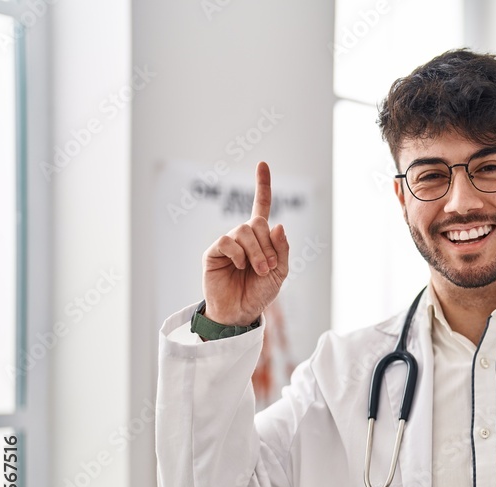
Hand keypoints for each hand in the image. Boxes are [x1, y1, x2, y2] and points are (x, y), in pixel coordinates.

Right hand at [202, 162, 288, 325]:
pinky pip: (227, 241)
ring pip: (243, 231)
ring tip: (258, 270)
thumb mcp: (280, 272)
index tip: (262, 164)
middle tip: (269, 267)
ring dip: (256, 252)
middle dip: (267, 245)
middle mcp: (243, 237)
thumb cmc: (260, 292)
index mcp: (261, 238)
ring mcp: (228, 244)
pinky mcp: (213, 252)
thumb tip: (278, 224)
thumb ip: (282, 249)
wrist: (241, 312)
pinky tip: (240, 267)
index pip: (262, 207)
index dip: (262, 186)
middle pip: (257, 223)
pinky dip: (239, 254)